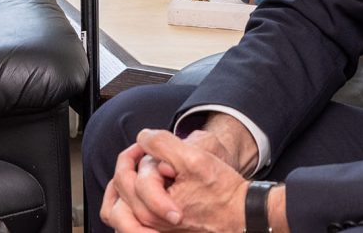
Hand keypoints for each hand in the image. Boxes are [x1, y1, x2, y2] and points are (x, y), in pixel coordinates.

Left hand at [102, 130, 253, 232]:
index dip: (143, 154)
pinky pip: (129, 217)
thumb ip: (162, 144)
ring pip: (119, 205)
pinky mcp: (158, 229)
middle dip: (131, 165)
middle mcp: (150, 223)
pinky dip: (128, 198)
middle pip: (121, 188)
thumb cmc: (222, 192)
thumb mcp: (194, 159)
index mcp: (154, 210)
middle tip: (147, 154)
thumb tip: (142, 138)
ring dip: (126, 182)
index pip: (130, 176)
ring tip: (140, 169)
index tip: (156, 149)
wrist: (243, 214)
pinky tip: (142, 185)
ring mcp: (153, 228)